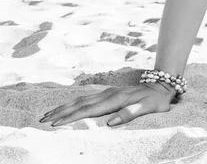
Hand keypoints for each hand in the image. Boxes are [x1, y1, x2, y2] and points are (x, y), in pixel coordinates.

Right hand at [39, 82, 175, 127]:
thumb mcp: (149, 107)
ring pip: (82, 100)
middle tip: (43, 120)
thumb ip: (131, 113)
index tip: (55, 124)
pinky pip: (87, 98)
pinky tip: (67, 107)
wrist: (163, 83)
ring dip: (64, 107)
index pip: (89, 110)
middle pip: (80, 104)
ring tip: (48, 114)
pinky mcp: (109, 93)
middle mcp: (109, 95)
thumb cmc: (156, 99)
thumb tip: (111, 123)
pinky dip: (74, 103)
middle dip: (61, 112)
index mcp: (116, 100)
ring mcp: (108, 93)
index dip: (71, 117)